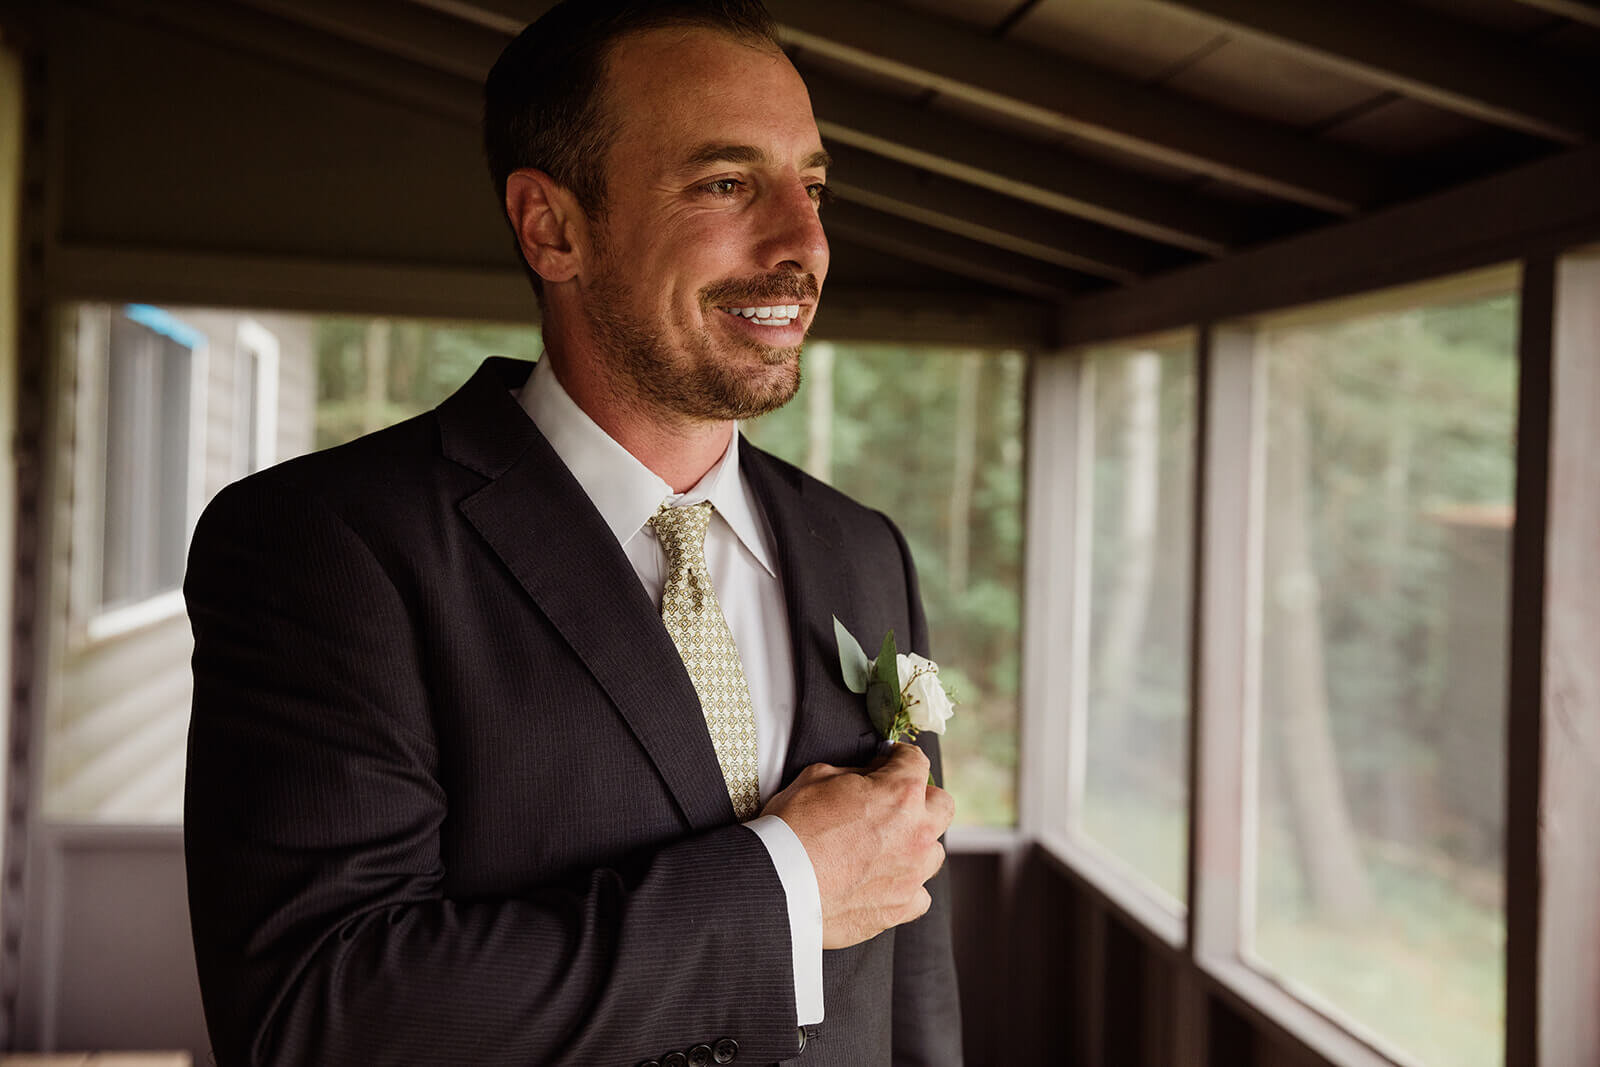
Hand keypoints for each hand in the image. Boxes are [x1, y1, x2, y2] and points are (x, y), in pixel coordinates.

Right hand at [760, 743, 953, 948]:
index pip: (916, 761)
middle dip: (922, 799)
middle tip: (894, 801)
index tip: (890, 761)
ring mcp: (912, 874)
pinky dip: (904, 886)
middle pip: (942, 806)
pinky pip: (919, 894)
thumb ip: (854, 773)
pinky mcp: (900, 909)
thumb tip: (868, 775)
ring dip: (915, 845)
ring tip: (885, 847)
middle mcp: (916, 833)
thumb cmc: (792, 827)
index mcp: (900, 794)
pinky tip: (881, 882)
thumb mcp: (817, 777)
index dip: (899, 757)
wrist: (777, 885)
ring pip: (933, 853)